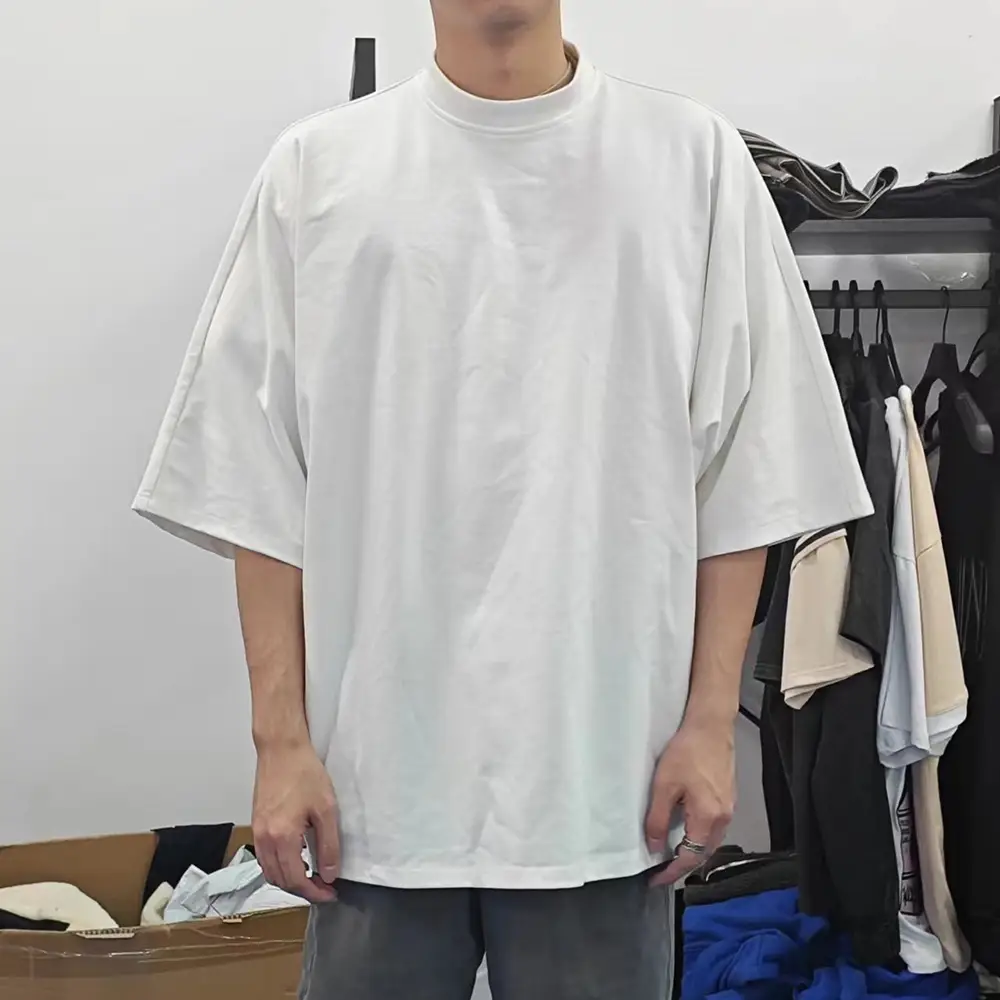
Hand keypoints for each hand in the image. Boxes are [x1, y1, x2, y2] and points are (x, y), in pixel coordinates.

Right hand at [252, 741, 340, 903]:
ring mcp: (257, 832)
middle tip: (324, 886)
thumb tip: (330, 874)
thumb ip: (329, 845)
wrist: (281, 750)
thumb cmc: (305, 773)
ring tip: (311, 876)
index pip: (296, 880)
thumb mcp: (327, 809)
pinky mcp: (256, 824)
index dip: (314, 892)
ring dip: (289, 880)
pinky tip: (295, 859)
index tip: (330, 893)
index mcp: (283, 837)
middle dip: (303, 889)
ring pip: (269, 871)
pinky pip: (264, 857)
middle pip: (280, 881)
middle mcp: (265, 839)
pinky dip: (278, 866)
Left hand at [645, 718, 735, 886]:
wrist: (711, 726)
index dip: (672, 872)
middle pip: (703, 853)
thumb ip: (657, 818)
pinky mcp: (729, 798)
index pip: (690, 857)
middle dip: (683, 866)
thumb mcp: (663, 785)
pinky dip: (699, 836)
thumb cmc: (687, 751)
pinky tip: (686, 831)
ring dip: (692, 851)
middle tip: (661, 871)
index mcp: (708, 817)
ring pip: (710, 841)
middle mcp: (723, 817)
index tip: (656, 880)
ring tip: (670, 854)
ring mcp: (729, 808)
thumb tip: (653, 846)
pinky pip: (714, 828)